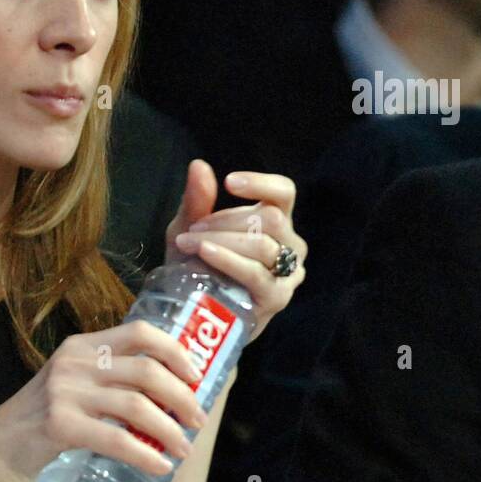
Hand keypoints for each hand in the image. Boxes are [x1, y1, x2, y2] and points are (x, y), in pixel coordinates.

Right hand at [0, 321, 212, 481]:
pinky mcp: (59, 425)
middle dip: (182, 396)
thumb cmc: (42, 417)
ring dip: (170, 429)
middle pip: (147, 370)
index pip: (140, 331)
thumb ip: (112, 378)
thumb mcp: (75, 382)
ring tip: (184, 447)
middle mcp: (76, 361)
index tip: (197, 375)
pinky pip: (116, 439)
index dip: (175, 351)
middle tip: (197, 419)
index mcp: (85, 345)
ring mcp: (65, 392)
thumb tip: (173, 390)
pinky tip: (160, 465)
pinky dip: (145, 454)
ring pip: (137, 406)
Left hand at [164, 158, 306, 341]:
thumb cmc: (200, 266)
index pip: (284, 192)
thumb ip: (197, 200)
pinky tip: (205, 253)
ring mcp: (288, 274)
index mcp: (277, 221)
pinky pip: (256, 274)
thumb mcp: (192, 229)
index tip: (229, 182)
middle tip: (193, 228)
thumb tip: (199, 165)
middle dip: (226, 220)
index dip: (261, 183)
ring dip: (222, 240)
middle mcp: (291, 245)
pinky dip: (228, 260)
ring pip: (263, 244)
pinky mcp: (277, 299)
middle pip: (270, 218)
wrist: (198, 316)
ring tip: (189, 243)